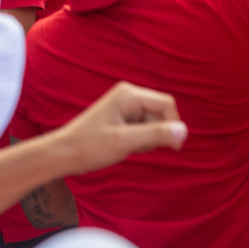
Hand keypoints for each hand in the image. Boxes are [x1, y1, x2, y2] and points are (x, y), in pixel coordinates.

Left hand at [53, 82, 186, 174]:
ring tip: (128, 146)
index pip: (167, 104)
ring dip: (148, 138)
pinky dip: (141, 140)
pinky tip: (125, 146)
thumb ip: (155, 135)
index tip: (170, 148)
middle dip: (157, 133)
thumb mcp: (125, 142)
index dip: (173, 126)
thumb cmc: (90, 146)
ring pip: (154, 122)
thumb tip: (184, 131)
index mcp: (129, 94)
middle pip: (162, 113)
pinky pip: (144, 127)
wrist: (65, 153)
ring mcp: (125, 105)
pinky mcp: (123, 117)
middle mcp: (128, 94)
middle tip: (138, 148)